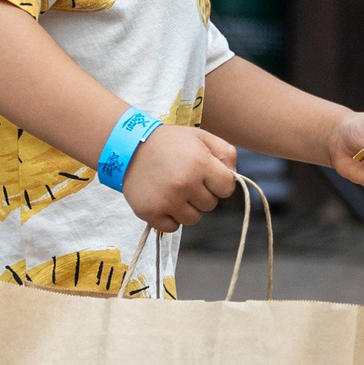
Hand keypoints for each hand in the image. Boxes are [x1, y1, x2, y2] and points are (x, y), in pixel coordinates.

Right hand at [122, 123, 237, 231]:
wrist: (129, 146)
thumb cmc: (170, 142)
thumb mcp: (202, 137)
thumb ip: (226, 153)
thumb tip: (234, 177)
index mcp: (200, 164)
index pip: (227, 189)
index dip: (219, 182)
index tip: (206, 174)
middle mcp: (184, 184)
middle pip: (210, 205)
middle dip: (202, 193)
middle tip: (185, 178)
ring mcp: (167, 201)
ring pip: (193, 219)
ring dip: (187, 207)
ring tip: (173, 189)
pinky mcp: (150, 213)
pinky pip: (172, 228)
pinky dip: (169, 217)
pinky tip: (162, 199)